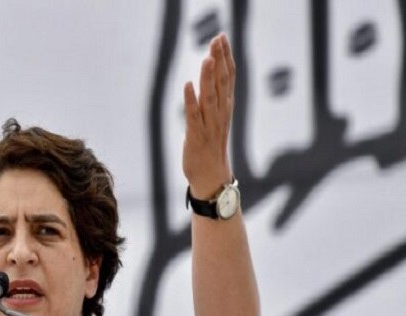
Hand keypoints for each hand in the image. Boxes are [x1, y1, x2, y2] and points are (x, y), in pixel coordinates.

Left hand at [182, 33, 234, 198]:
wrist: (212, 178)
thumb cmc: (211, 148)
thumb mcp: (215, 120)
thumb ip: (214, 100)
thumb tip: (211, 79)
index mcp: (225, 109)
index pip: (228, 78)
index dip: (225, 57)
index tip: (222, 37)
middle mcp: (220, 115)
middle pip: (221, 83)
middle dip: (219, 60)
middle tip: (218, 38)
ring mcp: (209, 126)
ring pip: (210, 98)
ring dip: (208, 78)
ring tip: (207, 58)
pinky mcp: (196, 137)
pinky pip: (193, 117)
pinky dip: (191, 101)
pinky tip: (188, 86)